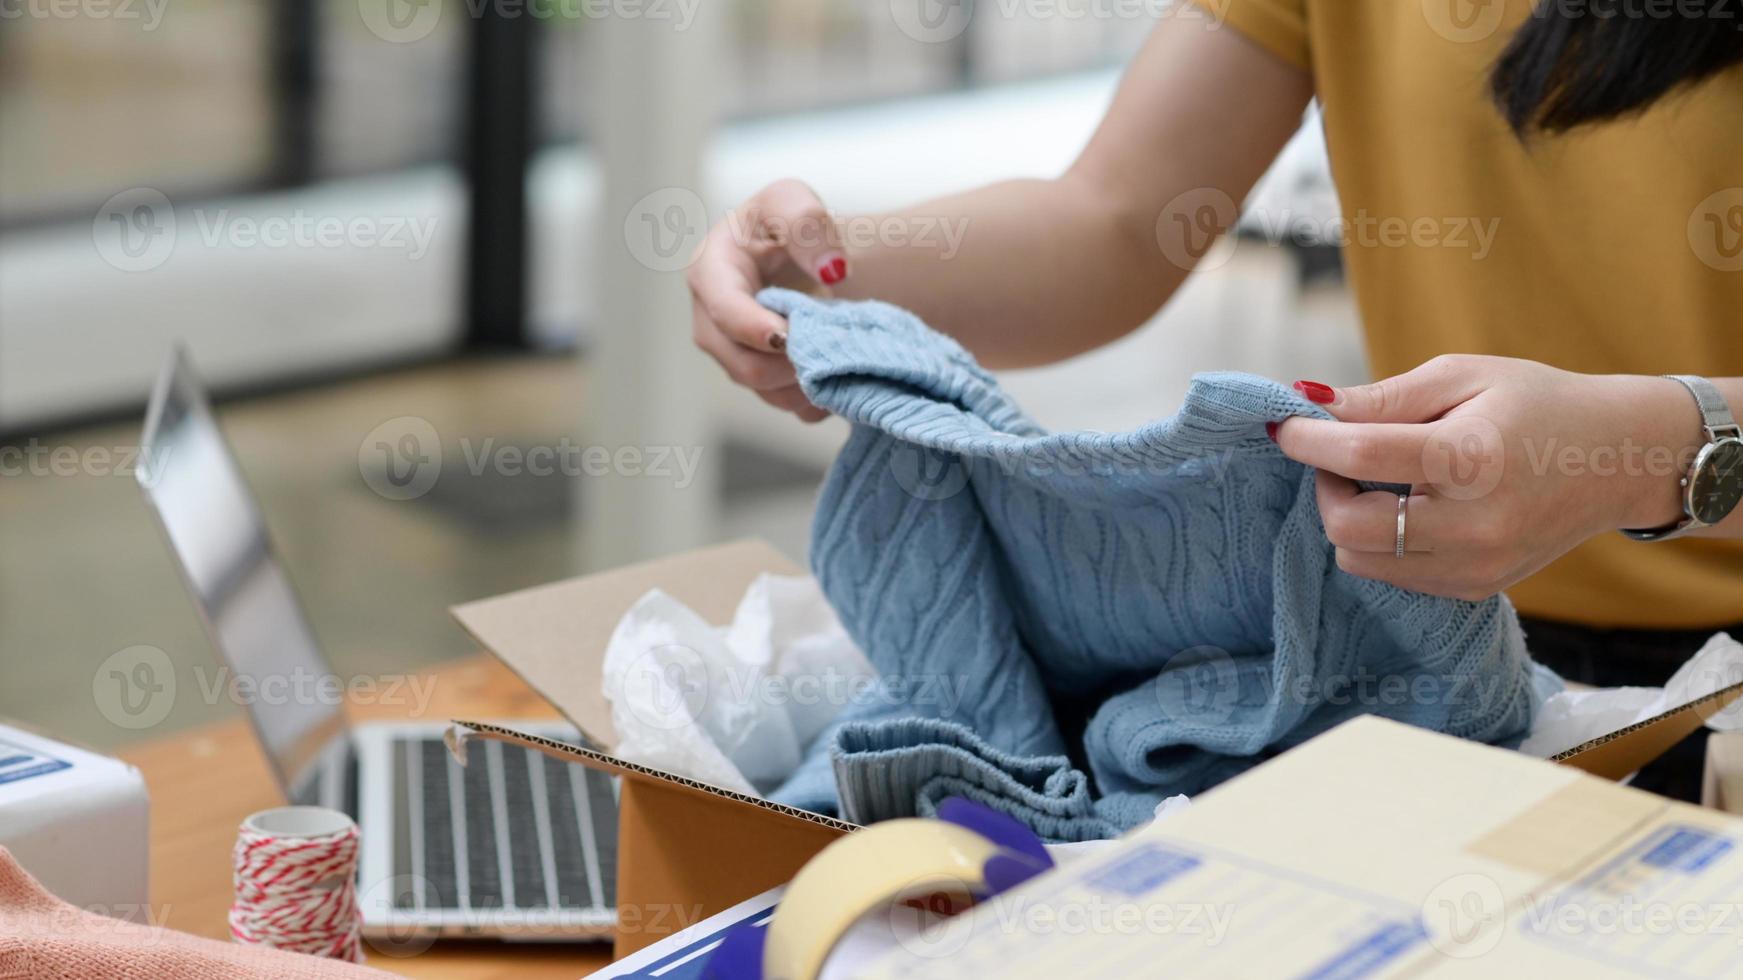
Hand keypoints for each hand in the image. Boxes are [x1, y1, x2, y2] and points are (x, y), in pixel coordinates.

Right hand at [686, 179, 849, 422]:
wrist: (809, 258)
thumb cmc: (789, 223)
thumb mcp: (794, 200)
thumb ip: (807, 222)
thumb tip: (832, 270)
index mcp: (710, 271)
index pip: (724, 310)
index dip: (754, 327)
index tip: (790, 335)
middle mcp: (711, 321)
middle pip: (739, 363)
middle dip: (785, 363)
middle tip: (830, 346)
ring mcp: (732, 354)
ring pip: (763, 389)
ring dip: (803, 382)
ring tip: (840, 358)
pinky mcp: (757, 377)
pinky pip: (783, 402)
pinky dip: (813, 396)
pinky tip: (839, 373)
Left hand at [1273, 355, 1695, 600]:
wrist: (1618, 460)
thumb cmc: (1536, 405)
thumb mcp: (1463, 377)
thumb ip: (1384, 397)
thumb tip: (1310, 402)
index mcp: (1469, 458)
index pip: (1358, 454)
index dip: (1306, 439)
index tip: (1283, 423)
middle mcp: (1473, 524)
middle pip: (1346, 527)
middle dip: (1325, 488)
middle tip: (1341, 456)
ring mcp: (1476, 565)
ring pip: (1360, 560)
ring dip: (1349, 519)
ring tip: (1382, 480)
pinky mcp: (1476, 587)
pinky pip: (1394, 575)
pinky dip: (1382, 543)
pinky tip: (1412, 507)